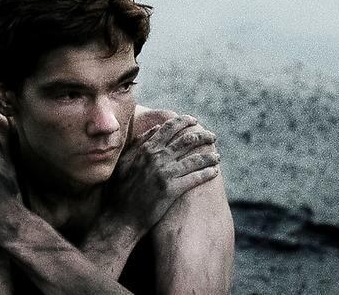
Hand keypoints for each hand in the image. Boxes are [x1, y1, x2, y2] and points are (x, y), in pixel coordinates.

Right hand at [107, 114, 219, 234]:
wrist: (121, 216)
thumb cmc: (121, 189)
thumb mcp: (125, 161)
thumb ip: (139, 142)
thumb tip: (156, 127)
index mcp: (146, 148)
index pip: (169, 127)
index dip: (184, 121)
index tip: (194, 121)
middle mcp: (157, 157)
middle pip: (187, 140)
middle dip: (203, 136)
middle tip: (212, 136)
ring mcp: (165, 173)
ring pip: (195, 159)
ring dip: (209, 156)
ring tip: (217, 156)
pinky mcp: (172, 189)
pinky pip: (195, 177)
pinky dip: (207, 173)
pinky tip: (215, 172)